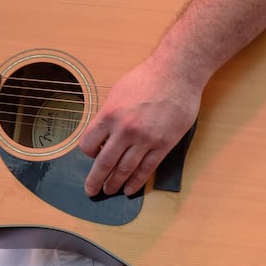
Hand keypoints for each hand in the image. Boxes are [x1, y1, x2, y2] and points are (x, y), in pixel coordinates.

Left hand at [77, 55, 201, 196]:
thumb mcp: (117, 92)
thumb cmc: (147, 78)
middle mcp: (125, 130)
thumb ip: (108, 114)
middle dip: (95, 180)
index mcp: (109, 115)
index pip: (89, 144)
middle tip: (91, 190)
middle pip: (104, 163)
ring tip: (109, 191)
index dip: (88, 153)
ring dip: (115, 183)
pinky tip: (130, 189)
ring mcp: (145, 139)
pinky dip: (136, 182)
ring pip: (125, 169)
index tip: (92, 155)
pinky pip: (146, 169)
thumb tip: (102, 134)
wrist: (177, 74)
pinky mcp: (163, 145)